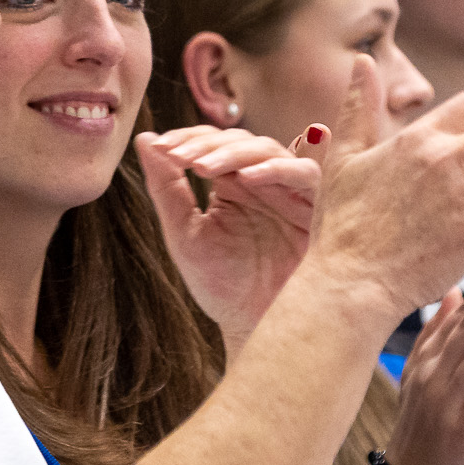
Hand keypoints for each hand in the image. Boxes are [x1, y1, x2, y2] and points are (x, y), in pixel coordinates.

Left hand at [137, 126, 318, 349]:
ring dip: (234, 152)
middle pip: (241, 140)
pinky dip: (277, 169)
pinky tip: (246, 178)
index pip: (214, 143)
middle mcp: (263, 181)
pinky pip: (305, 173)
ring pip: (269, 149)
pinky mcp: (317, 207)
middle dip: (207, 144)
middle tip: (180, 157)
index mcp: (233, 184)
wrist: (253, 327)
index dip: (189, 137)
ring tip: (202, 168)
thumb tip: (146, 139)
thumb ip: (166, 187)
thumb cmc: (222, 285)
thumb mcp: (185, 233)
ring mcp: (290, 192)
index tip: (162, 148)